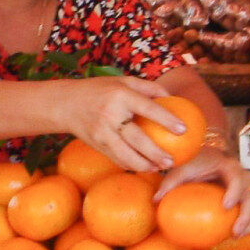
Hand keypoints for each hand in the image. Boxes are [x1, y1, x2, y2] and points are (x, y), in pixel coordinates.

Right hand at [56, 77, 181, 171]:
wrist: (66, 104)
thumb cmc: (100, 90)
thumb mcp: (122, 81)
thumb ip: (148, 87)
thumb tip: (173, 98)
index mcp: (120, 96)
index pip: (148, 108)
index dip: (167, 119)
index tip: (183, 129)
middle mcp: (111, 115)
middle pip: (138, 140)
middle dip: (157, 153)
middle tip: (172, 161)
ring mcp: (102, 133)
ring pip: (126, 156)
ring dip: (145, 166)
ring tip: (160, 168)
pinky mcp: (96, 145)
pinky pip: (117, 159)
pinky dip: (132, 165)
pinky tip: (144, 167)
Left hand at [157, 145, 249, 235]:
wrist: (203, 160)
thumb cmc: (191, 164)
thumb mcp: (180, 170)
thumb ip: (169, 182)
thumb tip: (156, 200)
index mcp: (228, 165)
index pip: (237, 177)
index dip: (235, 191)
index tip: (226, 206)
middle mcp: (241, 176)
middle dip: (246, 214)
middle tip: (234, 231)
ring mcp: (245, 189)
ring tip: (236, 236)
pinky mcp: (244, 200)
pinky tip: (235, 236)